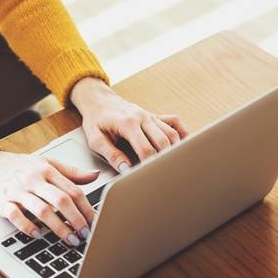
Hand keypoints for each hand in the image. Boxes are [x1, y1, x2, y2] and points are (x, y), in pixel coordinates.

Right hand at [0, 150, 99, 244]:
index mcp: (47, 170)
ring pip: (42, 210)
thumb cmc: (17, 166)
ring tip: (70, 239)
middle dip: (76, 219)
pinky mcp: (2, 202)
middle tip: (85, 235)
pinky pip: (16, 216)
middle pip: (61, 200)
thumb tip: (93, 176)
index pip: (72, 190)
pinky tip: (38, 235)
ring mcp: (18, 191)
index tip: (94, 222)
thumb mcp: (45, 162)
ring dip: (58, 227)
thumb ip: (70, 171)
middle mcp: (34, 180)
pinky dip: (28, 227)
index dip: (86, 208)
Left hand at [70, 77, 188, 172]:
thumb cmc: (96, 118)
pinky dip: (182, 133)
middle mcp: (142, 117)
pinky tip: (182, 145)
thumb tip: (125, 169)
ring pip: (172, 133)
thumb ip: (111, 154)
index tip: (150, 178)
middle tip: (164, 176)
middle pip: (163, 142)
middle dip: (165, 160)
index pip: (145, 148)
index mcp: (127, 123)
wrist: (98, 99)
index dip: (149, 166)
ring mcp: (150, 116)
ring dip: (175, 150)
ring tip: (173, 166)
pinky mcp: (154, 116)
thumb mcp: (95, 138)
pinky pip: (175, 122)